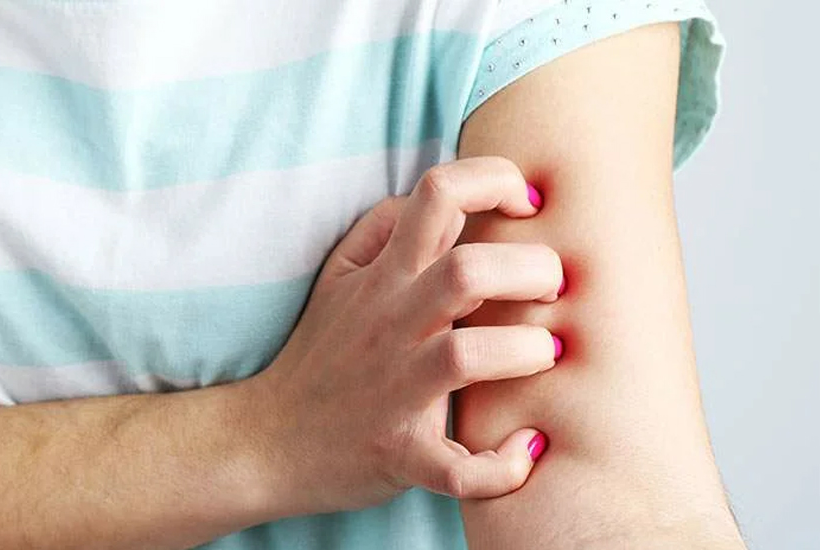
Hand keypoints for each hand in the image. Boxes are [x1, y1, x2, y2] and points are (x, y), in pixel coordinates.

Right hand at [238, 157, 563, 516]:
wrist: (264, 443)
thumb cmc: (321, 354)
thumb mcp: (338, 275)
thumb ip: (383, 227)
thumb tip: (445, 199)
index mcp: (384, 277)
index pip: (438, 193)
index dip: (495, 179)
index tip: (529, 205)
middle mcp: (391, 326)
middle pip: (468, 273)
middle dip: (533, 269)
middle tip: (555, 288)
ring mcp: (395, 392)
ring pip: (467, 357)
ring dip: (527, 352)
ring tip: (547, 354)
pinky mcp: (400, 455)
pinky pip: (457, 470)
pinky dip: (503, 467)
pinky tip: (528, 448)